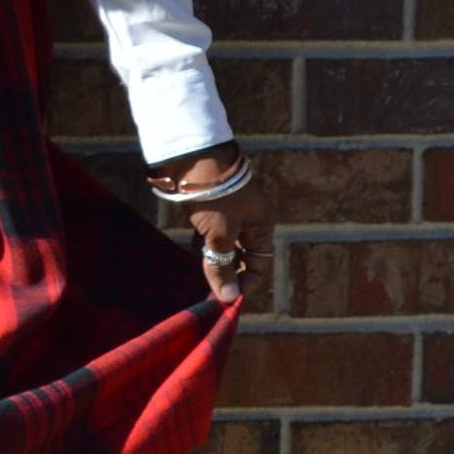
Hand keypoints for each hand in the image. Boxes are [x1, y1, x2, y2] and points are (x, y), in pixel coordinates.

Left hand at [147, 154, 273, 307]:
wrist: (191, 155)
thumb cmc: (214, 194)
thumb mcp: (219, 233)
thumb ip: (222, 266)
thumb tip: (228, 298)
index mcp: (262, 224)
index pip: (260, 264)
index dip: (245, 283)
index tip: (225, 299)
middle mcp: (250, 220)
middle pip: (241, 256)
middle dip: (226, 273)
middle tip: (208, 289)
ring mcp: (230, 213)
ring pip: (224, 246)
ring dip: (212, 258)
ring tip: (200, 268)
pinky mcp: (210, 208)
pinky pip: (210, 234)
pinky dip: (203, 244)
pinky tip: (194, 248)